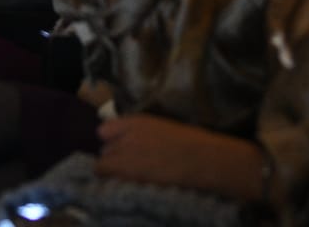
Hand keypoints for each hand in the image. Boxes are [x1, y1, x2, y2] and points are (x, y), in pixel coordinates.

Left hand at [95, 115, 265, 203]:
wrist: (204, 159)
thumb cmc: (193, 143)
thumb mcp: (163, 129)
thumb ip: (142, 135)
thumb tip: (129, 145)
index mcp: (136, 121)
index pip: (105, 131)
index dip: (111, 142)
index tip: (119, 150)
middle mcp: (125, 135)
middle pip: (104, 151)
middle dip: (114, 159)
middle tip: (129, 168)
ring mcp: (124, 155)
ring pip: (103, 167)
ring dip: (114, 173)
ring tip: (132, 179)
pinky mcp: (127, 174)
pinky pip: (109, 180)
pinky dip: (116, 185)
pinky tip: (132, 187)